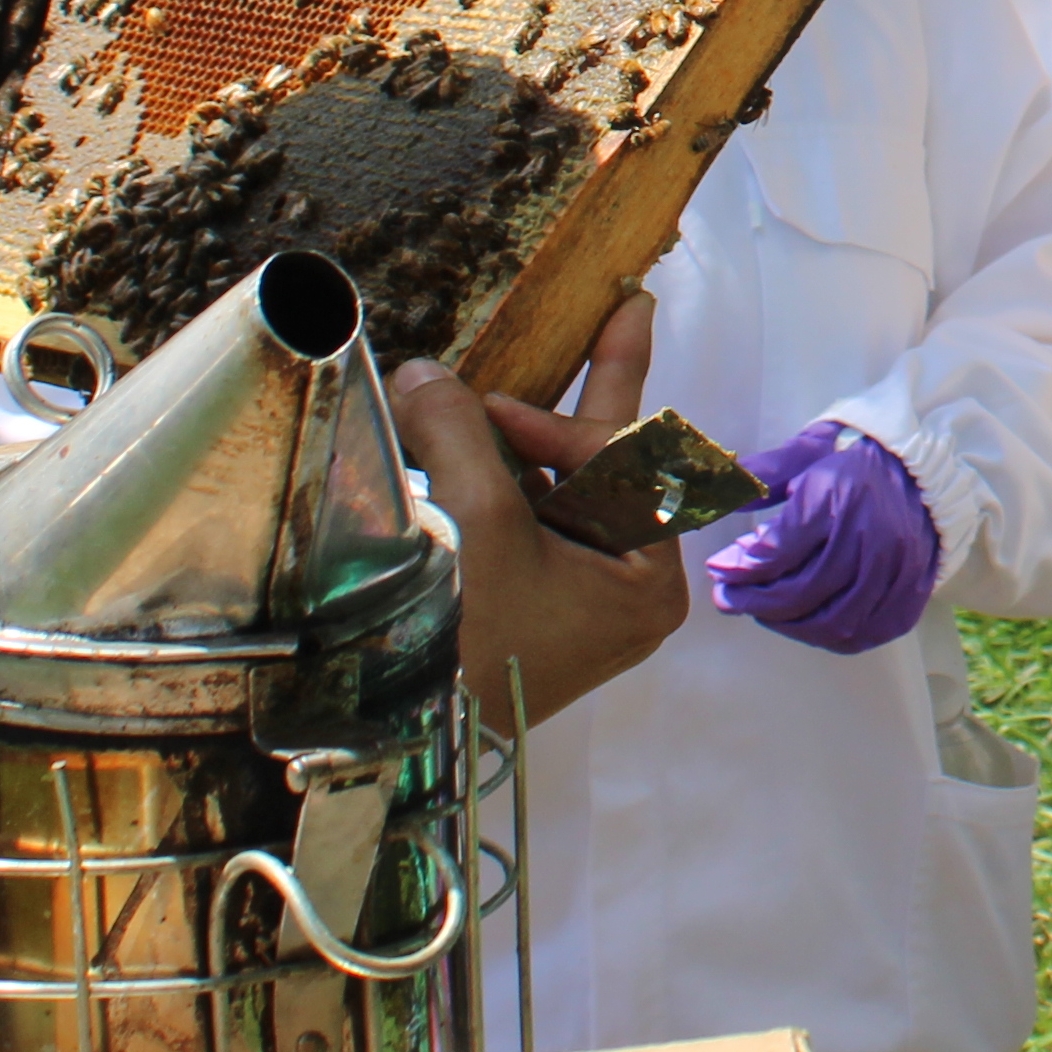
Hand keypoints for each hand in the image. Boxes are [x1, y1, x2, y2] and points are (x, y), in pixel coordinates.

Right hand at [404, 292, 685, 731]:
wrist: (405, 744)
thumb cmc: (469, 639)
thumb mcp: (478, 523)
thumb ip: (463, 435)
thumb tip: (427, 374)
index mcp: (646, 579)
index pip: (626, 467)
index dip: (562, 421)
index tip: (490, 402)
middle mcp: (623, 591)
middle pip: (604, 473)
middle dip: (567, 413)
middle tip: (626, 306)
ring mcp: (576, 603)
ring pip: (559, 497)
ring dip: (519, 450)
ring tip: (482, 400)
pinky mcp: (529, 611)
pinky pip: (526, 529)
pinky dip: (496, 489)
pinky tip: (459, 456)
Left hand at [704, 420, 942, 651]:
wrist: (926, 467)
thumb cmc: (857, 457)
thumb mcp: (806, 452)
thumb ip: (760, 475)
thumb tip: (715, 499)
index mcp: (839, 495)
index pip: (776, 551)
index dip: (739, 567)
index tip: (718, 568)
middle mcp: (870, 536)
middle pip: (800, 592)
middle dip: (753, 602)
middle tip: (727, 599)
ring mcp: (896, 568)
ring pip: (832, 621)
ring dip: (788, 624)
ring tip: (765, 612)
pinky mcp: (912, 591)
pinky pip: (866, 633)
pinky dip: (831, 636)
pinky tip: (808, 622)